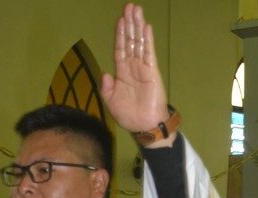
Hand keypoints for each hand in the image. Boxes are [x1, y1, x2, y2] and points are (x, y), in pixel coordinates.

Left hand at [101, 3, 171, 145]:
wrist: (144, 126)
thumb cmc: (129, 116)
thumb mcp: (111, 102)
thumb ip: (107, 87)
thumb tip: (105, 74)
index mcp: (122, 72)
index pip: (120, 48)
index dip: (120, 34)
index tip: (120, 19)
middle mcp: (133, 66)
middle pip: (130, 40)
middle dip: (129, 24)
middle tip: (129, 7)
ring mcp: (143, 67)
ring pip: (139, 42)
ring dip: (138, 26)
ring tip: (137, 10)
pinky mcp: (152, 71)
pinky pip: (149, 52)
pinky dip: (147, 40)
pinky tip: (146, 28)